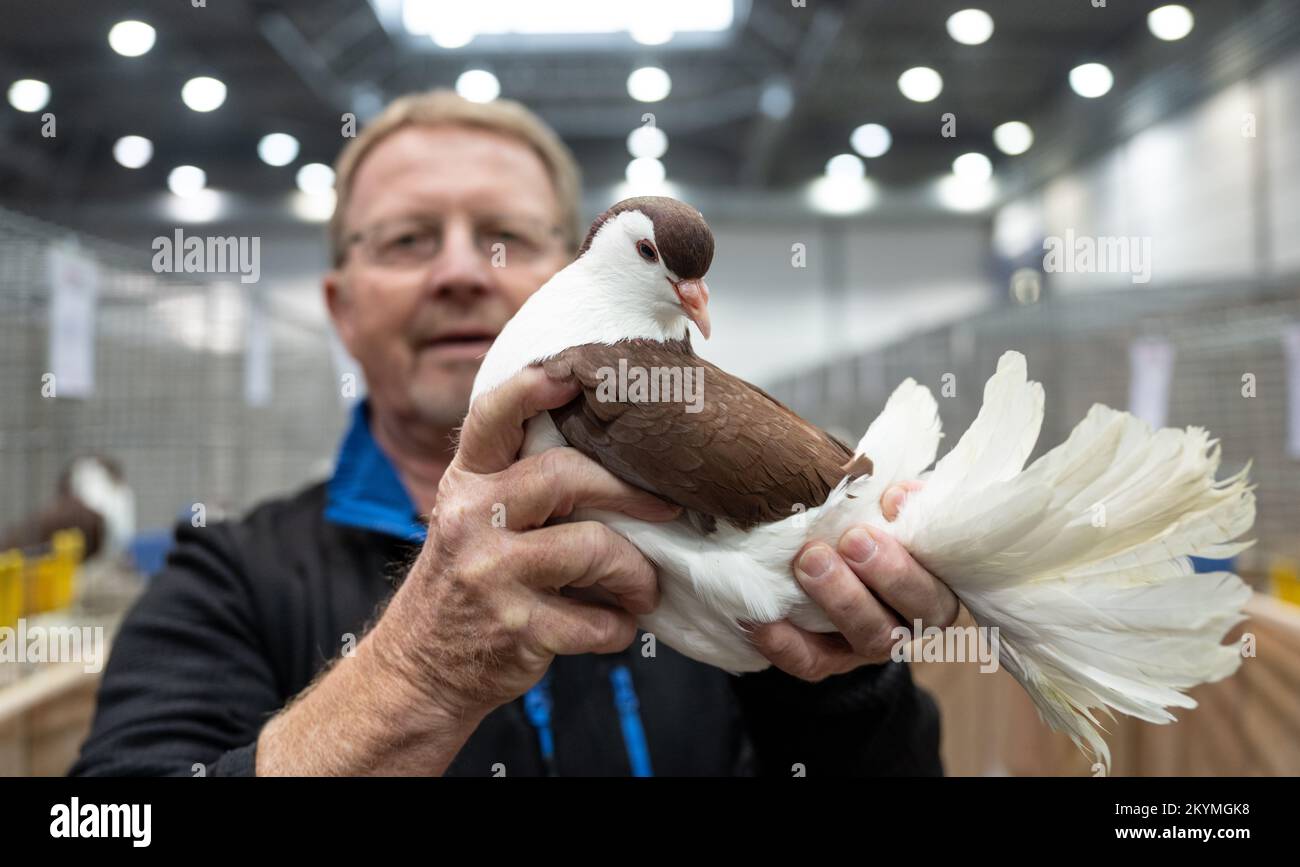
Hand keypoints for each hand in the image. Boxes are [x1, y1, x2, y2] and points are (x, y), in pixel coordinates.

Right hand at [370, 365, 679, 723]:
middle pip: (564, 476)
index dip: (531, 388)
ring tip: (643, 587)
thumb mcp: (475, 518)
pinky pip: (595, 621)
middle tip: (666, 507)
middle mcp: (470, 518)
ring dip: (635, 572)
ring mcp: (490, 574)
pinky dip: (618, 627)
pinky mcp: (515, 628)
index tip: (572, 375)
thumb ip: (520, 480)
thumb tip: (612, 448)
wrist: (420, 668)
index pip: (491, 418)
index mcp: (465, 483)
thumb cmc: (468, 582)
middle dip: (627, 491)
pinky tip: (615, 626)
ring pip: (592, 548)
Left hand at [750, 481, 959, 681]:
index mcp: (931, 589)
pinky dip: (785, 644)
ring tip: (809, 561)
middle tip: (852, 539)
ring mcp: (865, 647)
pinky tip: (761, 620)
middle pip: (912, 614)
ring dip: (840, 599)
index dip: (916, 555)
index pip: (937, 586)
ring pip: (869, 638)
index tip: (889, 508)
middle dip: (884, 574)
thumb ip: (898, 508)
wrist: (824, 565)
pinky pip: (809, 662)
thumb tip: (897, 495)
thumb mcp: (885, 517)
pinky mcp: (825, 661)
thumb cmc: (864, 533)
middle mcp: (906, 624)